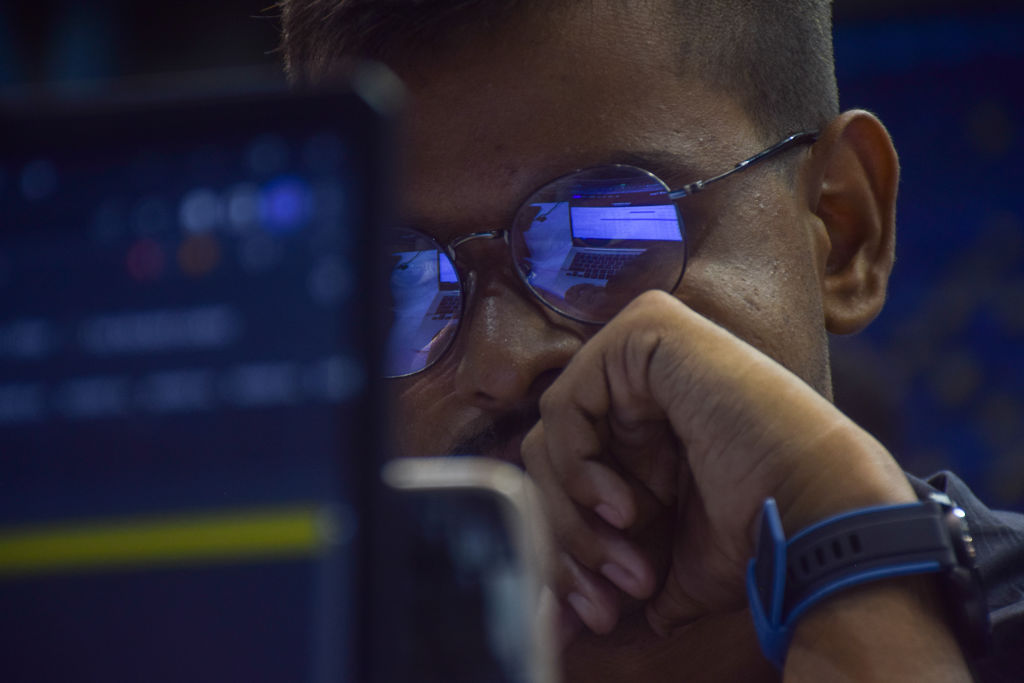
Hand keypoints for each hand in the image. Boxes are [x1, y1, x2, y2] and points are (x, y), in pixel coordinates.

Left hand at [521, 290, 915, 637]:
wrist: (817, 512)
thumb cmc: (758, 536)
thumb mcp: (667, 561)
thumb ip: (612, 566)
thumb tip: (567, 623)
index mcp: (648, 425)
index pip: (569, 474)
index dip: (574, 544)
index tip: (600, 610)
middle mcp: (642, 382)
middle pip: (554, 457)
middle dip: (573, 538)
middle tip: (604, 601)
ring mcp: (642, 348)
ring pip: (554, 436)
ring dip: (577, 515)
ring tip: (627, 557)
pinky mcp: (643, 330)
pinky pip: (566, 404)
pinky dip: (579, 467)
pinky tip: (621, 505)